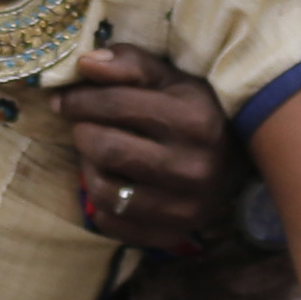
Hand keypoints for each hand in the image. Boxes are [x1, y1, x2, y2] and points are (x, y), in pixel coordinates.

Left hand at [57, 45, 242, 251]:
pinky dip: (100, 204)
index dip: (79, 100)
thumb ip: (130, 64)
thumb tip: (84, 63)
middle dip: (84, 133)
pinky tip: (114, 183)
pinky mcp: (172, 236)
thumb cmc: (194, 112)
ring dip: (89, 169)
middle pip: (106, 149)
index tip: (63, 99)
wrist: (236, 163)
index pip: (117, 106)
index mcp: (195, 121)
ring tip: (99, 155)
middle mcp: (194, 168)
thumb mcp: (171, 79)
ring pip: (103, 191)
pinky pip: (111, 224)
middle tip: (85, 126)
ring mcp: (185, 208)